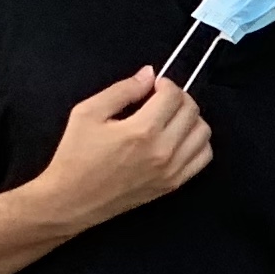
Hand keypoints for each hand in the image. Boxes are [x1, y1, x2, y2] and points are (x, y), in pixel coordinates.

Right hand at [30, 68, 209, 231]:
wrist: (71, 200)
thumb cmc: (75, 155)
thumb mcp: (87, 113)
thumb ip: (122, 90)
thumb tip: (149, 73)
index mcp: (142, 131)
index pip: (173, 96)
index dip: (165, 84)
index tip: (153, 86)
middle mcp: (164, 150)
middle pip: (192, 111)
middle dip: (179, 97)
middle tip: (161, 99)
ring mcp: (172, 170)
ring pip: (203, 132)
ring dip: (191, 118)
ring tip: (170, 117)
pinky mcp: (174, 184)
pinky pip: (203, 157)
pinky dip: (197, 142)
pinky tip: (178, 138)